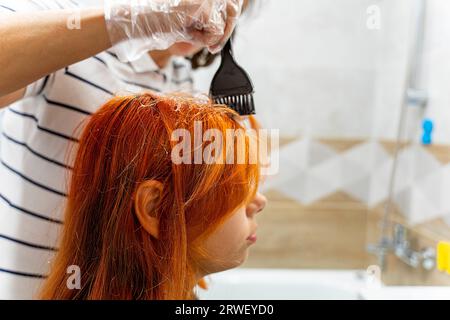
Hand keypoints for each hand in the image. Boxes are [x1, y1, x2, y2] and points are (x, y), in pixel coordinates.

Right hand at [104, 0, 242, 60]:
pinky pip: (216, 32)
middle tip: (212, 48)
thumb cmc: (162, 22)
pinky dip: (203, 40)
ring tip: (191, 33)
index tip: (218, 39)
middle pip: (233, 11)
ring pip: (225, 23)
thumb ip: (209, 21)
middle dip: (224, 33)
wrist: (143, 21)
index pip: (231, 4)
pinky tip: (187, 33)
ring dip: (210, 37)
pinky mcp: (204, 9)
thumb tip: (229, 25)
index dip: (229, 22)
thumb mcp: (191, 20)